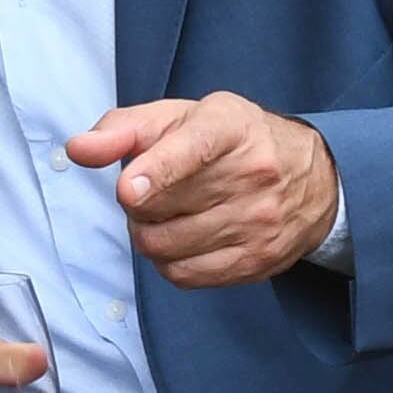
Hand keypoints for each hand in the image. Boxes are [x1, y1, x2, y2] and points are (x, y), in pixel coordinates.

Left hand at [65, 93, 337, 286]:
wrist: (314, 178)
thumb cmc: (232, 140)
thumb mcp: (182, 117)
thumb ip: (124, 128)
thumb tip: (78, 149)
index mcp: (230, 127)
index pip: (192, 149)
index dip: (156, 171)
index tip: (128, 188)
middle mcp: (252, 174)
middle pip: (160, 205)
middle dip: (137, 201)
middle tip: (148, 190)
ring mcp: (258, 222)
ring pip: (166, 245)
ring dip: (148, 234)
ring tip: (163, 215)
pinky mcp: (257, 261)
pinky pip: (185, 275)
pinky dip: (168, 261)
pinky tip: (180, 239)